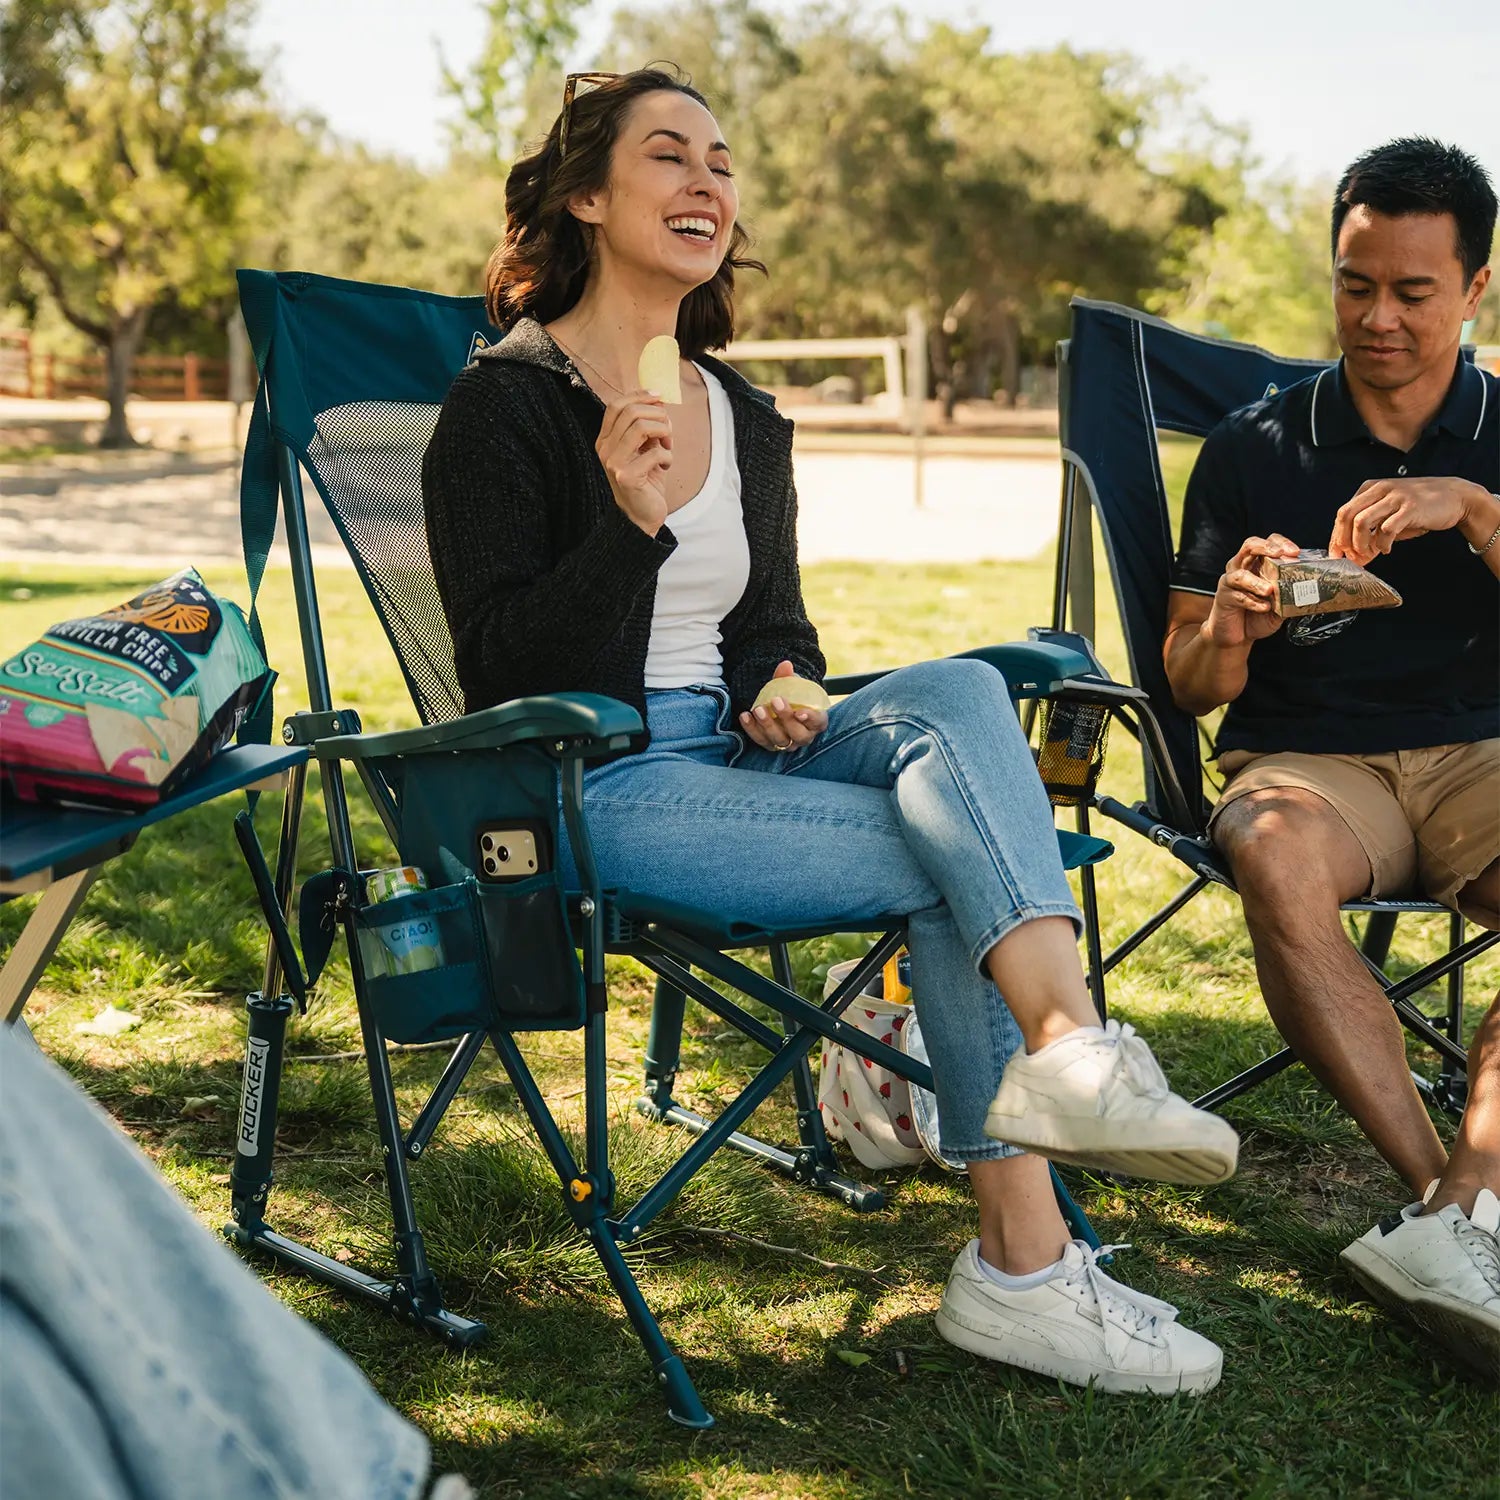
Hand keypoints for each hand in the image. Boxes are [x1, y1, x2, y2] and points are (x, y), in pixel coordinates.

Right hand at [596, 390, 671, 533]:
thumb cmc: (646, 480)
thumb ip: (648, 427)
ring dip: (664, 432)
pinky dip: (668, 455)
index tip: (659, 396)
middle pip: (631, 412)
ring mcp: (613, 463)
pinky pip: (655, 453)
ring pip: (642, 427)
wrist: (641, 516)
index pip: (616, 406)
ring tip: (668, 446)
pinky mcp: (627, 477)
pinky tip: (666, 466)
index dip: (639, 396)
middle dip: (657, 415)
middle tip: (668, 430)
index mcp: (605, 440)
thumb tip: (659, 401)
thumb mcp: (644, 449)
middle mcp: (604, 449)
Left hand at [738, 661, 827, 753]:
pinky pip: (761, 740)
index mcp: (816, 721)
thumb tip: (785, 665)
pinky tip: (745, 716)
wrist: (780, 707)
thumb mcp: (792, 686)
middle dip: (786, 719)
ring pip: (779, 740)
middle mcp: (804, 736)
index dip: (810, 719)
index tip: (800, 712)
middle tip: (776, 701)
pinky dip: (751, 729)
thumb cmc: (792, 697)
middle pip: (798, 734)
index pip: (818, 722)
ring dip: (767, 725)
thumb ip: (788, 677)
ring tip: (758, 709)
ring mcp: (787, 744)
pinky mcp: (770, 745)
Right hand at [1203, 534, 1299, 647]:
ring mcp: (1230, 581)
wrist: (1236, 637)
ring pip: (1240, 573)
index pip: (1268, 542)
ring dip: (1256, 581)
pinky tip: (1264, 608)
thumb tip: (1308, 592)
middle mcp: (1242, 567)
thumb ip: (1290, 595)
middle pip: (1250, 545)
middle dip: (1265, 547)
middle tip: (1279, 554)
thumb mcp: (1280, 605)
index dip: (1281, 543)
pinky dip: (1252, 602)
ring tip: (1269, 590)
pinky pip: (1237, 596)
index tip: (1295, 552)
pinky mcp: (1223, 597)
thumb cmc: (1257, 616)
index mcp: (1258, 564)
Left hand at [1329, 477, 1486, 563]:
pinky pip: (1387, 528)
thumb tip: (1354, 556)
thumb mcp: (1389, 515)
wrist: (1455, 497)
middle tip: (1352, 557)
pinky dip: (1383, 543)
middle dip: (1344, 540)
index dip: (1337, 537)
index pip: (1343, 513)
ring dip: (1361, 543)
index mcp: (1370, 489)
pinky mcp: (1410, 507)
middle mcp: (1380, 489)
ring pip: (1361, 521)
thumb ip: (1370, 532)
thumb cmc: (1419, 508)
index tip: (1338, 555)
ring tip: (1370, 554)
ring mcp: (1395, 497)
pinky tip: (1387, 549)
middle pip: (1346, 515)